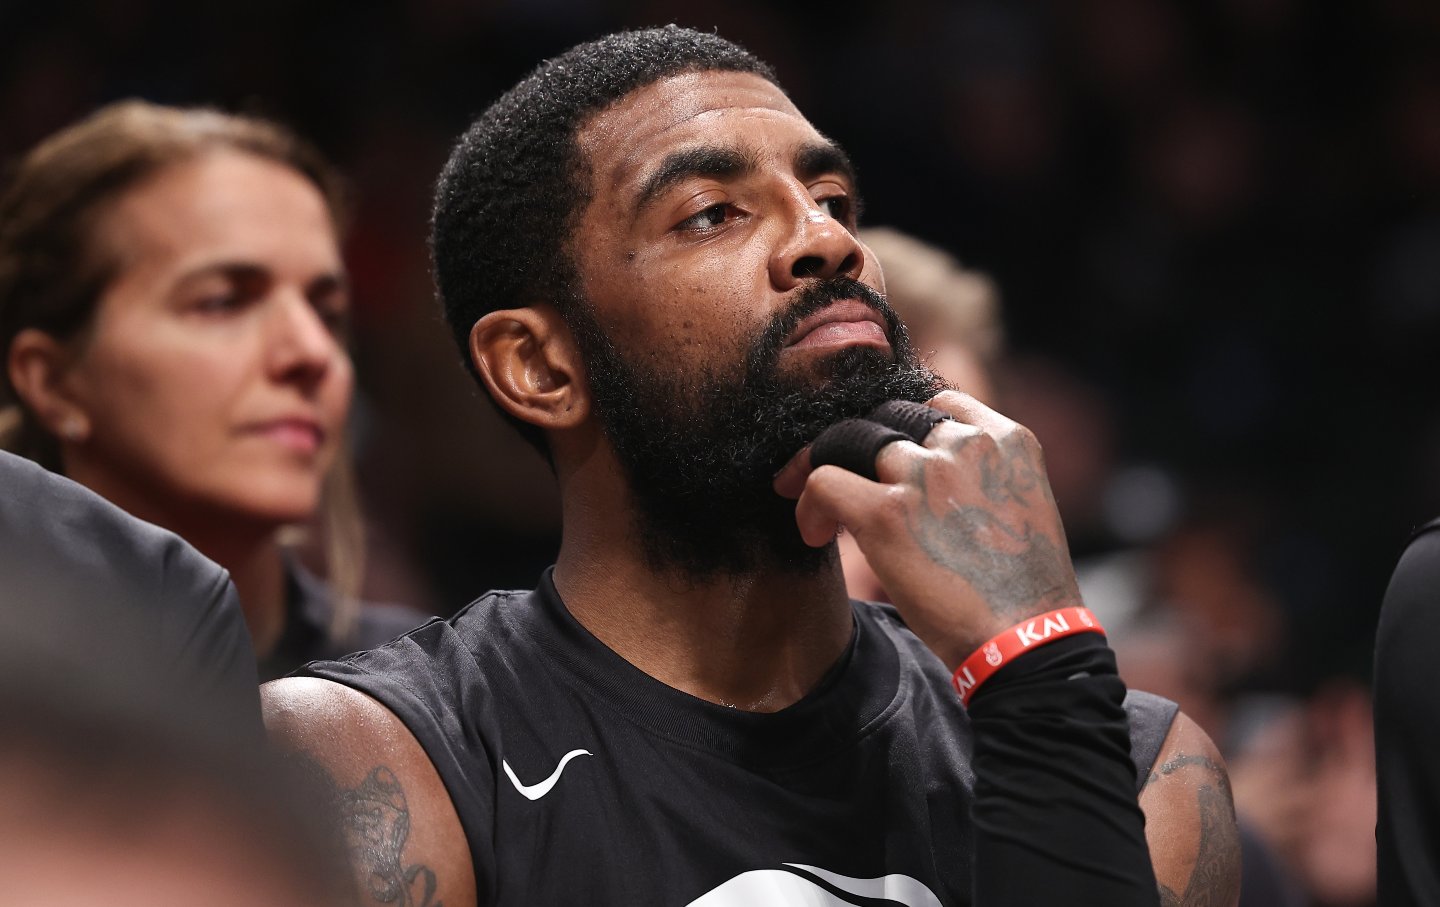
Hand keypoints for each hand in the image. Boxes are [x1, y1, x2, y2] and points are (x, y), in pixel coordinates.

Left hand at [773, 390, 1082, 668]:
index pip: (936, 405)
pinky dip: (810, 504)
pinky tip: (816, 533)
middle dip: (857, 447)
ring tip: (821, 512)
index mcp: (1008, 440)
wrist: (1027, 643)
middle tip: (836, 480)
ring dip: (824, 468)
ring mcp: (925, 473)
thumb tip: (924, 482)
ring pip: (848, 438)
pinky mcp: (887, 511)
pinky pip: (824, 480)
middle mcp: (967, 444)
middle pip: (886, 416)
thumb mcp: (1018, 510)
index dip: (901, 432)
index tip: (884, 465)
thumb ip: (980, 480)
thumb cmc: (1022, 595)